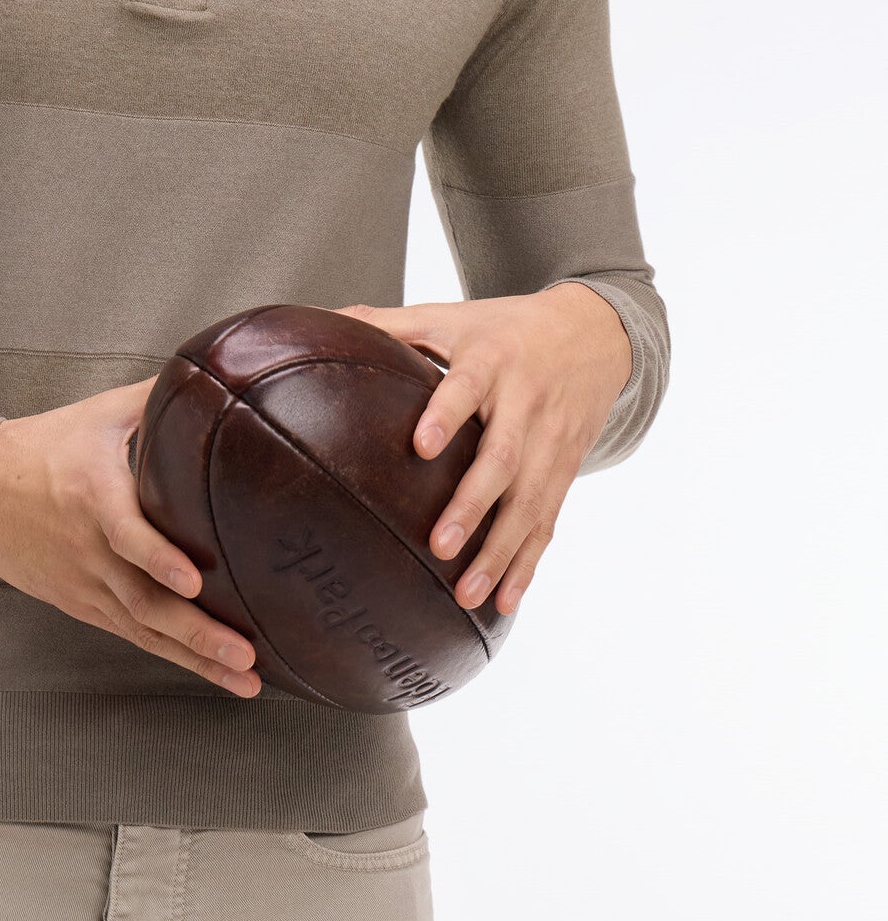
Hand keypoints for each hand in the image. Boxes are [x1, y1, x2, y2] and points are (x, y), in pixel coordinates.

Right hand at [0, 376, 262, 697]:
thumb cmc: (44, 446)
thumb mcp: (98, 413)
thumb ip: (155, 398)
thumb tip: (213, 373)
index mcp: (93, 496)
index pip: (126, 534)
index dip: (158, 558)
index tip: (193, 580)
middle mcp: (89, 549)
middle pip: (143, 601)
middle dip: (197, 633)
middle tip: (244, 655)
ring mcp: (84, 584)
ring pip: (142, 629)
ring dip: (194, 658)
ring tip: (244, 680)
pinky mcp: (81, 604)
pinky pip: (131, 634)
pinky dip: (171, 654)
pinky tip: (211, 671)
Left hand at [325, 285, 632, 616]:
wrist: (597, 333)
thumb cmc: (504, 328)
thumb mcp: (451, 317)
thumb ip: (388, 323)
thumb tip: (323, 320)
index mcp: (491, 360)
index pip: (468, 386)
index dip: (447, 413)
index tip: (421, 446)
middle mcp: (526, 404)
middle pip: (503, 459)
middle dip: (473, 505)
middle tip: (439, 545)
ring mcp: (551, 443)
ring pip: (530, 503)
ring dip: (500, 552)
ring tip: (466, 595)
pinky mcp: (565, 471)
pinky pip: (547, 523)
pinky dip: (527, 565)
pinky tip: (504, 603)